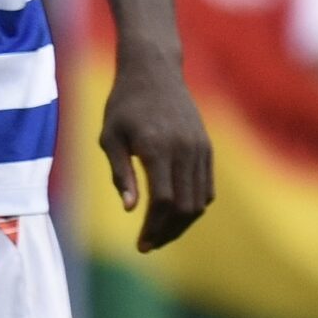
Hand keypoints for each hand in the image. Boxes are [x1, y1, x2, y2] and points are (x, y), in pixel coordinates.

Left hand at [97, 54, 211, 251]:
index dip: (154, 227)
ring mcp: (201, 150)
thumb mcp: (110, 136)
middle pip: (186, 207)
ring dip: (182, 224)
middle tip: (148, 245)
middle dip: (168, 232)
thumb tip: (132, 210)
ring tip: (159, 235)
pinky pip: (207, 188)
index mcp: (158, 147)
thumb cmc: (124, 104)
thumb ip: (121, 173)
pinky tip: (175, 216)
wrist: (154, 72)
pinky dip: (194, 207)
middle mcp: (185, 150)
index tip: (140, 244)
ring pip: (200, 201)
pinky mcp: (207, 149)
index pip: (164, 201)